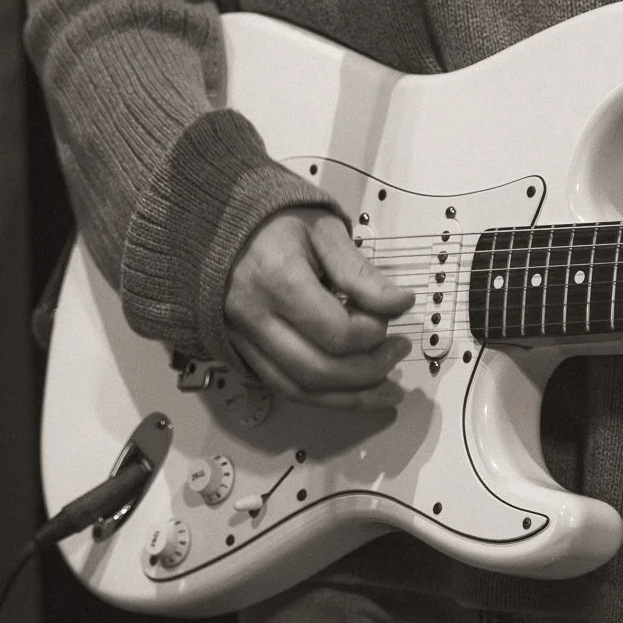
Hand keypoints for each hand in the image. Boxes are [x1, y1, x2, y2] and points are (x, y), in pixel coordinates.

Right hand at [225, 208, 414, 408]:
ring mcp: (244, 339)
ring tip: (389, 388)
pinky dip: (325, 398)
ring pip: (301, 389)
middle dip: (369, 370)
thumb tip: (401, 304)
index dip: (374, 331)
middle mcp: (254, 316)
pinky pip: (285, 388)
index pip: (336, 331)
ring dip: (351, 397)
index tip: (395, 313)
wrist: (221, 227)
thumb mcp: (325, 232)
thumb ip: (361, 272)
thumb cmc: (276, 224)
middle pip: (318, 369)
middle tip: (399, 351)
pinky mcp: (243, 351)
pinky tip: (356, 393)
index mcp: (277, 279)